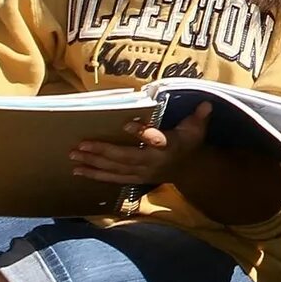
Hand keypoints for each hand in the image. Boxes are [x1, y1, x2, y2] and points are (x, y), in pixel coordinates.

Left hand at [69, 102, 207, 189]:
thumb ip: (199, 116)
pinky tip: (79, 170)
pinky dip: (95, 175)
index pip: (155, 140)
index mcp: (168, 146)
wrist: (190, 171)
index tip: (127, 123)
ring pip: (115, 169)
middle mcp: (152, 161)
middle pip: (125, 157)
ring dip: (93, 164)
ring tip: (74, 157)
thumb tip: (206, 103)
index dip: (142, 133)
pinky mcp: (134, 178)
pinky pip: (113, 178)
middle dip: (102, 152)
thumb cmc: (190, 143)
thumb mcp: (197, 128)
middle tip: (81, 145)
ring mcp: (142, 172)